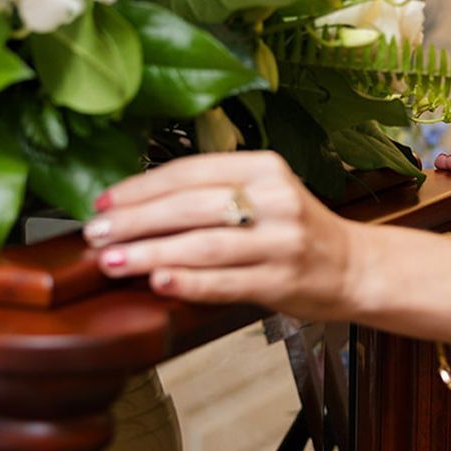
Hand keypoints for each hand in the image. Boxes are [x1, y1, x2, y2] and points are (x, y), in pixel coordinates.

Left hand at [83, 150, 358, 317]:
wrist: (354, 267)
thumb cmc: (294, 231)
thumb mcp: (263, 194)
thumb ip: (212, 193)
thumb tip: (134, 204)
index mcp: (264, 167)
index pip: (190, 171)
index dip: (140, 187)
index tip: (103, 202)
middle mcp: (275, 199)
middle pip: (191, 206)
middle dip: (136, 221)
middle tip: (96, 234)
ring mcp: (281, 241)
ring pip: (203, 245)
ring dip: (150, 253)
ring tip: (111, 262)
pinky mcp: (282, 280)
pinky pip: (225, 281)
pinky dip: (188, 282)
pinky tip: (158, 283)